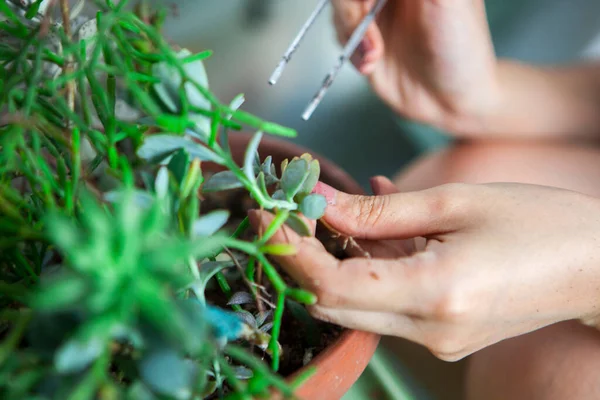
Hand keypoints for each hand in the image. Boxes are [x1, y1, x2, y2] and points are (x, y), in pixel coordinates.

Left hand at [250, 177, 599, 359]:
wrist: (597, 267)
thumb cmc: (540, 223)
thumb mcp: (455, 201)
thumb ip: (379, 212)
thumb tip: (320, 205)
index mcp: (435, 293)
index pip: (331, 285)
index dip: (289, 251)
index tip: (265, 215)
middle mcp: (428, 329)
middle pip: (332, 304)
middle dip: (298, 260)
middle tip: (283, 213)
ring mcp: (433, 339)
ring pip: (353, 307)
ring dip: (329, 265)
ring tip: (321, 216)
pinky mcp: (438, 334)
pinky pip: (382, 304)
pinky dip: (363, 271)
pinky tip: (368, 232)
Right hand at [332, 0, 499, 132]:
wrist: (451, 101)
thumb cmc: (461, 48)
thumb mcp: (447, 1)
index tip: (370, 4)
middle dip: (355, 6)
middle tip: (369, 27)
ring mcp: (376, 11)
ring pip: (340, 4)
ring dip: (352, 30)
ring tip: (375, 54)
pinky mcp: (363, 38)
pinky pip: (339, 31)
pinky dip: (351, 49)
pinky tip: (371, 64)